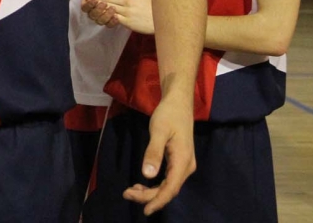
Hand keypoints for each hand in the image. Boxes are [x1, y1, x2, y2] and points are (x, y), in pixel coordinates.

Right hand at [80, 0, 120, 27]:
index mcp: (89, 4)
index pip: (85, 7)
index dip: (88, 4)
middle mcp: (94, 13)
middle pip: (92, 15)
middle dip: (97, 10)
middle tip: (104, 3)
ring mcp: (101, 19)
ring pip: (100, 21)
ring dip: (105, 15)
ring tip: (113, 8)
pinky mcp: (110, 23)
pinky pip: (109, 25)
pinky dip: (112, 21)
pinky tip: (116, 17)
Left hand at [92, 0, 154, 34]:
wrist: (159, 20)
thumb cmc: (150, 6)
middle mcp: (128, 1)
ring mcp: (127, 11)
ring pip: (109, 6)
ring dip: (99, 5)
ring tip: (92, 5)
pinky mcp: (127, 21)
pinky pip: (114, 17)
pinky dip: (106, 15)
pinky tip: (100, 14)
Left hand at [124, 96, 196, 214]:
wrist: (178, 102)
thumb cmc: (168, 115)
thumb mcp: (158, 131)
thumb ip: (153, 153)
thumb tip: (147, 175)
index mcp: (183, 161)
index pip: (170, 188)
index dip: (157, 201)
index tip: (145, 210)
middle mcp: (186, 166)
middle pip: (168, 189)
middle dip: (148, 196)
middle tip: (127, 194)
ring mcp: (183, 164)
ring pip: (168, 185)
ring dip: (150, 191)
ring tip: (131, 191)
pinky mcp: (179, 161)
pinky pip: (167, 179)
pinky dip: (154, 184)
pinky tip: (142, 184)